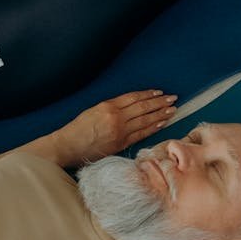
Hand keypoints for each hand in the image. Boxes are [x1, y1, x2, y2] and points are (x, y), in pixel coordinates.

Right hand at [49, 90, 176, 167]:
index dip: (148, 95)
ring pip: (145, 120)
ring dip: (160, 114)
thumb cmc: (76, 130)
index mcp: (108, 106)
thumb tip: (128, 109)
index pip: (134, 98)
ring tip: (172, 110)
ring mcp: (120, 130)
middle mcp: (116, 116)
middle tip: (173, 99)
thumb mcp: (92, 112)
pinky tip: (161, 123)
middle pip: (143, 107)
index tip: (159, 93)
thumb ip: (110, 109)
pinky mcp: (120, 143)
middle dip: (160, 102)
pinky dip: (152, 128)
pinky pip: (140, 134)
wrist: (67, 146)